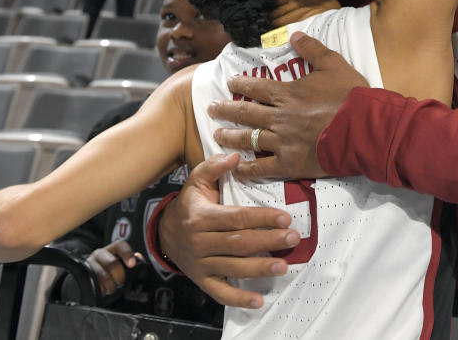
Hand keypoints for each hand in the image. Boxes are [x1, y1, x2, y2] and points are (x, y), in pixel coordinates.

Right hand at [86, 239, 143, 295]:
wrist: (91, 279)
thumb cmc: (111, 271)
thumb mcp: (121, 263)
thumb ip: (131, 260)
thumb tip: (138, 257)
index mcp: (111, 249)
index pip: (120, 245)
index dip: (127, 254)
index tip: (132, 264)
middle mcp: (99, 254)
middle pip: (112, 263)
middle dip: (119, 276)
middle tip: (120, 282)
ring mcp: (90, 264)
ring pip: (103, 276)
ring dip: (111, 285)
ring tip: (113, 287)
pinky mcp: (84, 275)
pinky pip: (95, 284)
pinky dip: (102, 289)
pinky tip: (104, 289)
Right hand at [158, 153, 298, 307]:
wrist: (165, 232)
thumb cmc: (190, 204)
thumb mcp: (197, 180)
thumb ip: (215, 166)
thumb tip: (235, 156)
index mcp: (201, 216)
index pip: (236, 218)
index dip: (261, 218)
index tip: (284, 217)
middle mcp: (200, 241)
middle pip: (238, 243)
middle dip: (268, 241)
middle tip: (292, 238)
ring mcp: (201, 263)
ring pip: (233, 266)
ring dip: (259, 268)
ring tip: (283, 266)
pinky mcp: (202, 279)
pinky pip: (220, 292)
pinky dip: (239, 298)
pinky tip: (258, 301)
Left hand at [209, 32, 368, 180]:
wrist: (364, 128)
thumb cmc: (350, 96)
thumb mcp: (333, 64)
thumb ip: (312, 49)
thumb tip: (294, 35)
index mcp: (288, 94)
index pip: (257, 87)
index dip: (241, 84)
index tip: (229, 82)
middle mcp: (279, 117)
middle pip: (245, 112)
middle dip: (226, 109)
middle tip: (210, 108)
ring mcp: (282, 142)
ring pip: (248, 138)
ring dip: (230, 136)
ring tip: (216, 135)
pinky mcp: (290, 164)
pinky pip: (262, 167)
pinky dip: (247, 168)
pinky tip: (235, 168)